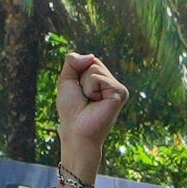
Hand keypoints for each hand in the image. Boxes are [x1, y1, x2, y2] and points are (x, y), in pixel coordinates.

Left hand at [53, 52, 129, 181]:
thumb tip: (91, 56)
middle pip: (93, 62)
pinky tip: (96, 103)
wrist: (76, 131)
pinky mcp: (120, 93)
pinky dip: (91, 89)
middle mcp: (112, 83)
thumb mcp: (66, 80)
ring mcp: (117, 88)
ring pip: (94, 69)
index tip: (79, 91)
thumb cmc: (71, 110)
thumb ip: (72, 61)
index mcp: (103, 80)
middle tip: (84, 98)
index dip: (77, 73)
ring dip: (85, 86)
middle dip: (81, 78)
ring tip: (90, 101)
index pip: (90, 60)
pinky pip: (98, 78)